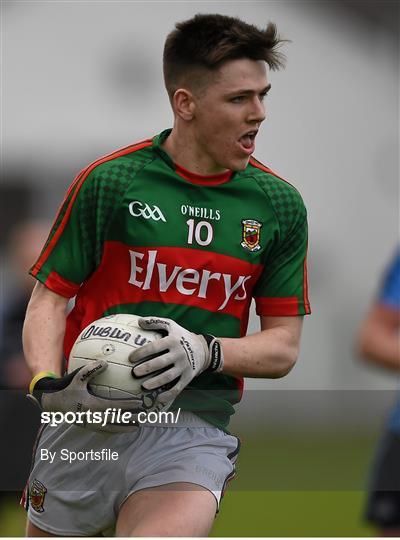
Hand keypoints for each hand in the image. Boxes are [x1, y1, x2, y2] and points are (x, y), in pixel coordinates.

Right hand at [27, 361, 152, 431]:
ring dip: (124, 429)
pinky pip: (103, 431)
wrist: (50, 402)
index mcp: (92, 405)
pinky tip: (121, 430)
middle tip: (144, 418)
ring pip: (110, 429)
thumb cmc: (65, 387)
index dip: (128, 405)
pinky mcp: (85, 426)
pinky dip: (113, 431)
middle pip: (116, 421)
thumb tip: (106, 363)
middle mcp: (92, 417)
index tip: (140, 403)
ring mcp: (88, 423)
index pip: (115, 406)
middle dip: (130, 420)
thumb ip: (91, 370)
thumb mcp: (77, 377)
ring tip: (136, 428)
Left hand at [129, 317, 223, 404]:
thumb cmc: (181, 336)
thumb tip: (138, 322)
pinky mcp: (188, 377)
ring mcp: (184, 366)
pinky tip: (158, 398)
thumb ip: (155, 322)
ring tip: (143, 386)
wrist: (203, 349)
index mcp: (173, 340)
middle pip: (161, 363)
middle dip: (147, 368)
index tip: (131, 358)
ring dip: (156, 382)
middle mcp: (179, 353)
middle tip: (134, 373)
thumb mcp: (171, 325)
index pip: (155, 346)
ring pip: (169, 377)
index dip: (142, 352)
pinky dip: (169, 394)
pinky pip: (178, 387)